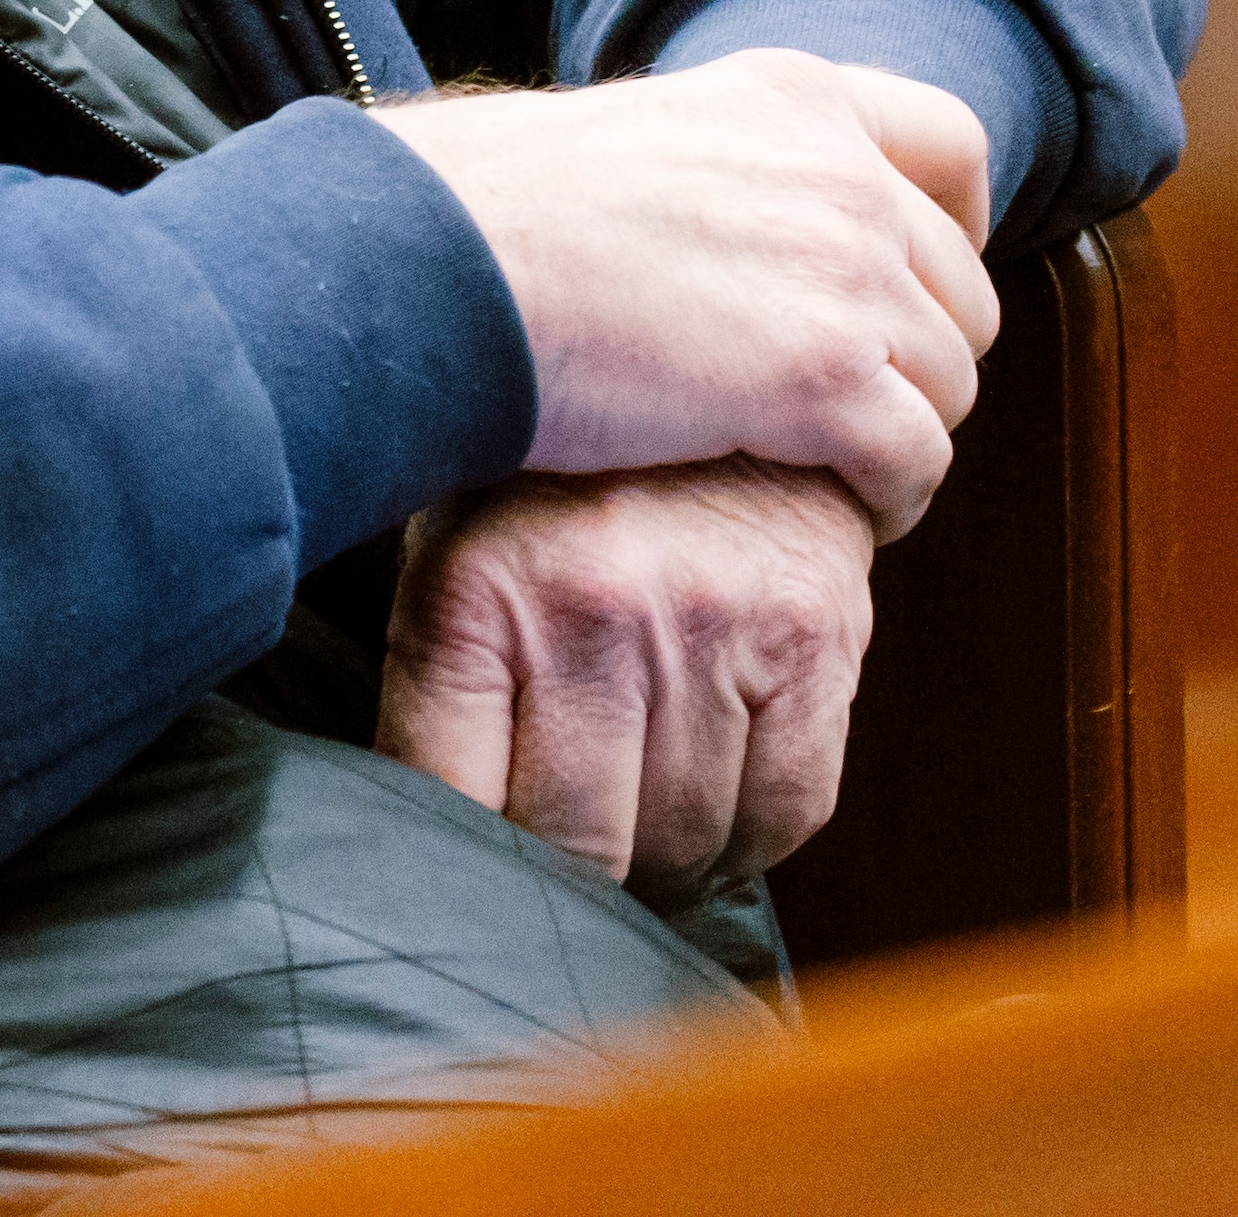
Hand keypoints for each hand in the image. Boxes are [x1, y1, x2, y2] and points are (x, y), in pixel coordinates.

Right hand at [369, 49, 998, 529]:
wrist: (437, 264)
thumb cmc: (485, 217)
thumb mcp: (630, 141)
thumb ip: (714, 173)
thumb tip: (720, 238)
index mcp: (792, 97)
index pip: (953, 146)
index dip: (954, 228)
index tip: (910, 283)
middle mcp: (841, 172)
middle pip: (959, 291)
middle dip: (917, 360)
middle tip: (848, 412)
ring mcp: (844, 273)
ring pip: (948, 385)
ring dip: (901, 436)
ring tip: (833, 474)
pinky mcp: (826, 379)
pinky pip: (918, 460)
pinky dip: (892, 498)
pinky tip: (842, 512)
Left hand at [378, 458, 876, 895]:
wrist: (704, 353)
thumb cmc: (550, 484)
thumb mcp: (447, 557)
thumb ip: (436, 692)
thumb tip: (422, 850)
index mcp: (470, 591)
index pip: (448, 806)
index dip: (461, 870)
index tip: (469, 882)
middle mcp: (591, 605)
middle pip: (579, 848)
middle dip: (571, 881)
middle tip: (567, 861)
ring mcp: (711, 620)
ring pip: (687, 841)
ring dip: (665, 862)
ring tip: (641, 819)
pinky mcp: (815, 633)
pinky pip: (787, 811)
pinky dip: (750, 839)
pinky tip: (717, 806)